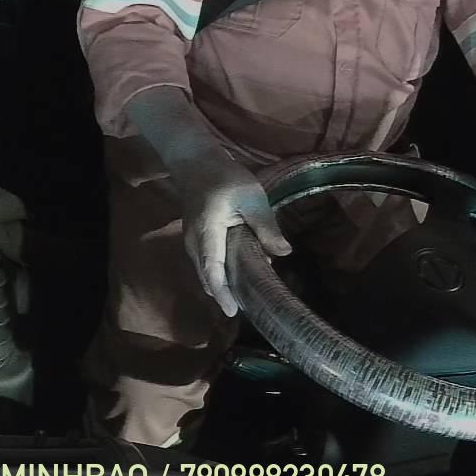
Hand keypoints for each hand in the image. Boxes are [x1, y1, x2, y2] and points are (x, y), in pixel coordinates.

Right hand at [175, 158, 292, 316]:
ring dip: (224, 285)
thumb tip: (284, 253)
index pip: (212, 270)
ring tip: (249, 294)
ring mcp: (192, 243)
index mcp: (207, 232)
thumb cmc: (224, 177)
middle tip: (252, 306)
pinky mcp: (196, 241)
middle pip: (207, 277)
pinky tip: (240, 274)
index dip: (223, 293)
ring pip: (206, 273)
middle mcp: (194, 243)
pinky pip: (207, 265)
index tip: (233, 312)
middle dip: (226, 295)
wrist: (195, 163)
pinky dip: (220, 274)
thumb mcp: (251, 197)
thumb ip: (266, 226)